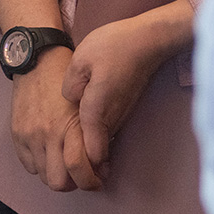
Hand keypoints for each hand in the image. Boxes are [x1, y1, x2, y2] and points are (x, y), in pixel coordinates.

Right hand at [8, 47, 100, 191]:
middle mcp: (47, 133)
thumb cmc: (68, 79)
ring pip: (43, 177)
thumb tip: (101, 164)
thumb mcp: (88, 103)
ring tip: (65, 163)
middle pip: (59, 182)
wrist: (37, 59)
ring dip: (57, 175)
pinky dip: (40, 165)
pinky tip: (49, 153)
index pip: (79, 168)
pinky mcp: (16, 133)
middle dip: (74, 183)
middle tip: (82, 174)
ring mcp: (29, 135)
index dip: (92, 180)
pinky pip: (28, 165)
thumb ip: (94, 135)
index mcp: (69, 125)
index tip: (98, 178)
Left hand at [61, 2, 191, 180]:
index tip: (69, 173)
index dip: (81, 166)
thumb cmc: (113, 45)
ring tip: (72, 160)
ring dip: (91, 154)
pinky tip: (86, 138)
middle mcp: (111, 117)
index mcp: (96, 108)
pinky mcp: (124, 108)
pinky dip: (97, 140)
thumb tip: (68, 100)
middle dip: (84, 166)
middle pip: (98, 154)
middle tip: (66, 172)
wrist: (147, 40)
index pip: (90, 150)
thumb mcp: (81, 58)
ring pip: (104, 144)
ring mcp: (120, 114)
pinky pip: (109, 132)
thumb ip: (70, 84)